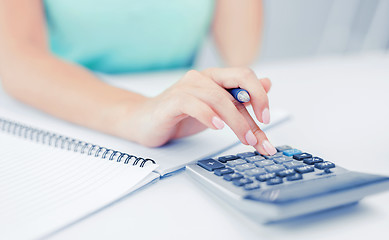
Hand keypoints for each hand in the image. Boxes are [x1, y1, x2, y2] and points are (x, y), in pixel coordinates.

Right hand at [124, 68, 276, 154]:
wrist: (144, 121)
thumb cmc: (179, 116)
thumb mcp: (217, 110)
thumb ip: (240, 100)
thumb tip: (268, 84)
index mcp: (215, 77)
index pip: (245, 77)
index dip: (261, 95)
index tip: (266, 119)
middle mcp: (203, 77)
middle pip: (238, 80)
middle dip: (255, 104)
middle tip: (261, 131)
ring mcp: (186, 87)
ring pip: (218, 97)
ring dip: (236, 120)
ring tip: (244, 139)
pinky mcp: (171, 101)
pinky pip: (192, 103)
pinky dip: (207, 115)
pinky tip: (217, 127)